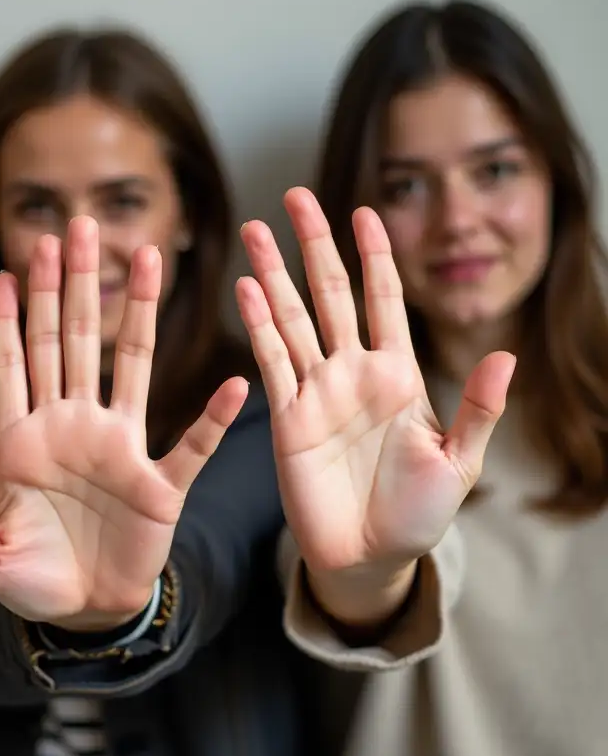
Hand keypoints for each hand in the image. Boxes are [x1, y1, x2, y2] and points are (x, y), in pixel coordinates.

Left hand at [0, 216, 247, 632]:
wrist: (84, 612)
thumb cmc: (30, 579)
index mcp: (22, 441)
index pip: (13, 365)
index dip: (9, 320)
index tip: (6, 272)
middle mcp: (71, 430)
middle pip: (70, 343)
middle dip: (69, 285)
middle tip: (72, 227)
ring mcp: (118, 451)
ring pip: (130, 366)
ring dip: (139, 312)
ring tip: (147, 257)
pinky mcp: (160, 486)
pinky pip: (191, 447)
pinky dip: (213, 422)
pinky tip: (233, 385)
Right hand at [236, 188, 515, 622]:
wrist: (371, 558)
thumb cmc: (420, 513)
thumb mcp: (461, 462)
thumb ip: (479, 409)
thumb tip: (508, 355)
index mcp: (398, 375)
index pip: (383, 299)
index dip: (374, 255)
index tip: (363, 210)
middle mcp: (352, 373)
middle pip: (328, 294)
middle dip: (312, 245)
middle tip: (294, 197)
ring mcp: (316, 393)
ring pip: (291, 319)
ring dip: (272, 274)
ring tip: (255, 231)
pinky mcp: (287, 420)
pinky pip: (271, 364)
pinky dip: (258, 327)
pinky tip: (247, 291)